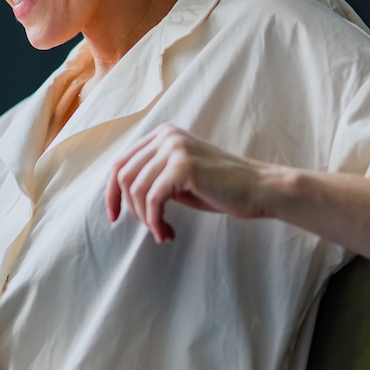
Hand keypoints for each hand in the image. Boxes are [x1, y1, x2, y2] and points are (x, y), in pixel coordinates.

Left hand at [105, 124, 273, 241]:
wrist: (258, 189)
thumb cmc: (220, 188)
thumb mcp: (178, 178)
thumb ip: (152, 178)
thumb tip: (118, 195)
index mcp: (163, 135)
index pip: (121, 162)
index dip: (111, 193)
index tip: (114, 216)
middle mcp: (166, 136)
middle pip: (122, 175)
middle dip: (129, 208)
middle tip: (149, 228)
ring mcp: (174, 148)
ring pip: (136, 190)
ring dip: (146, 219)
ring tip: (162, 232)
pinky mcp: (183, 166)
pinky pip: (153, 200)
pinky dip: (155, 222)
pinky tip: (167, 233)